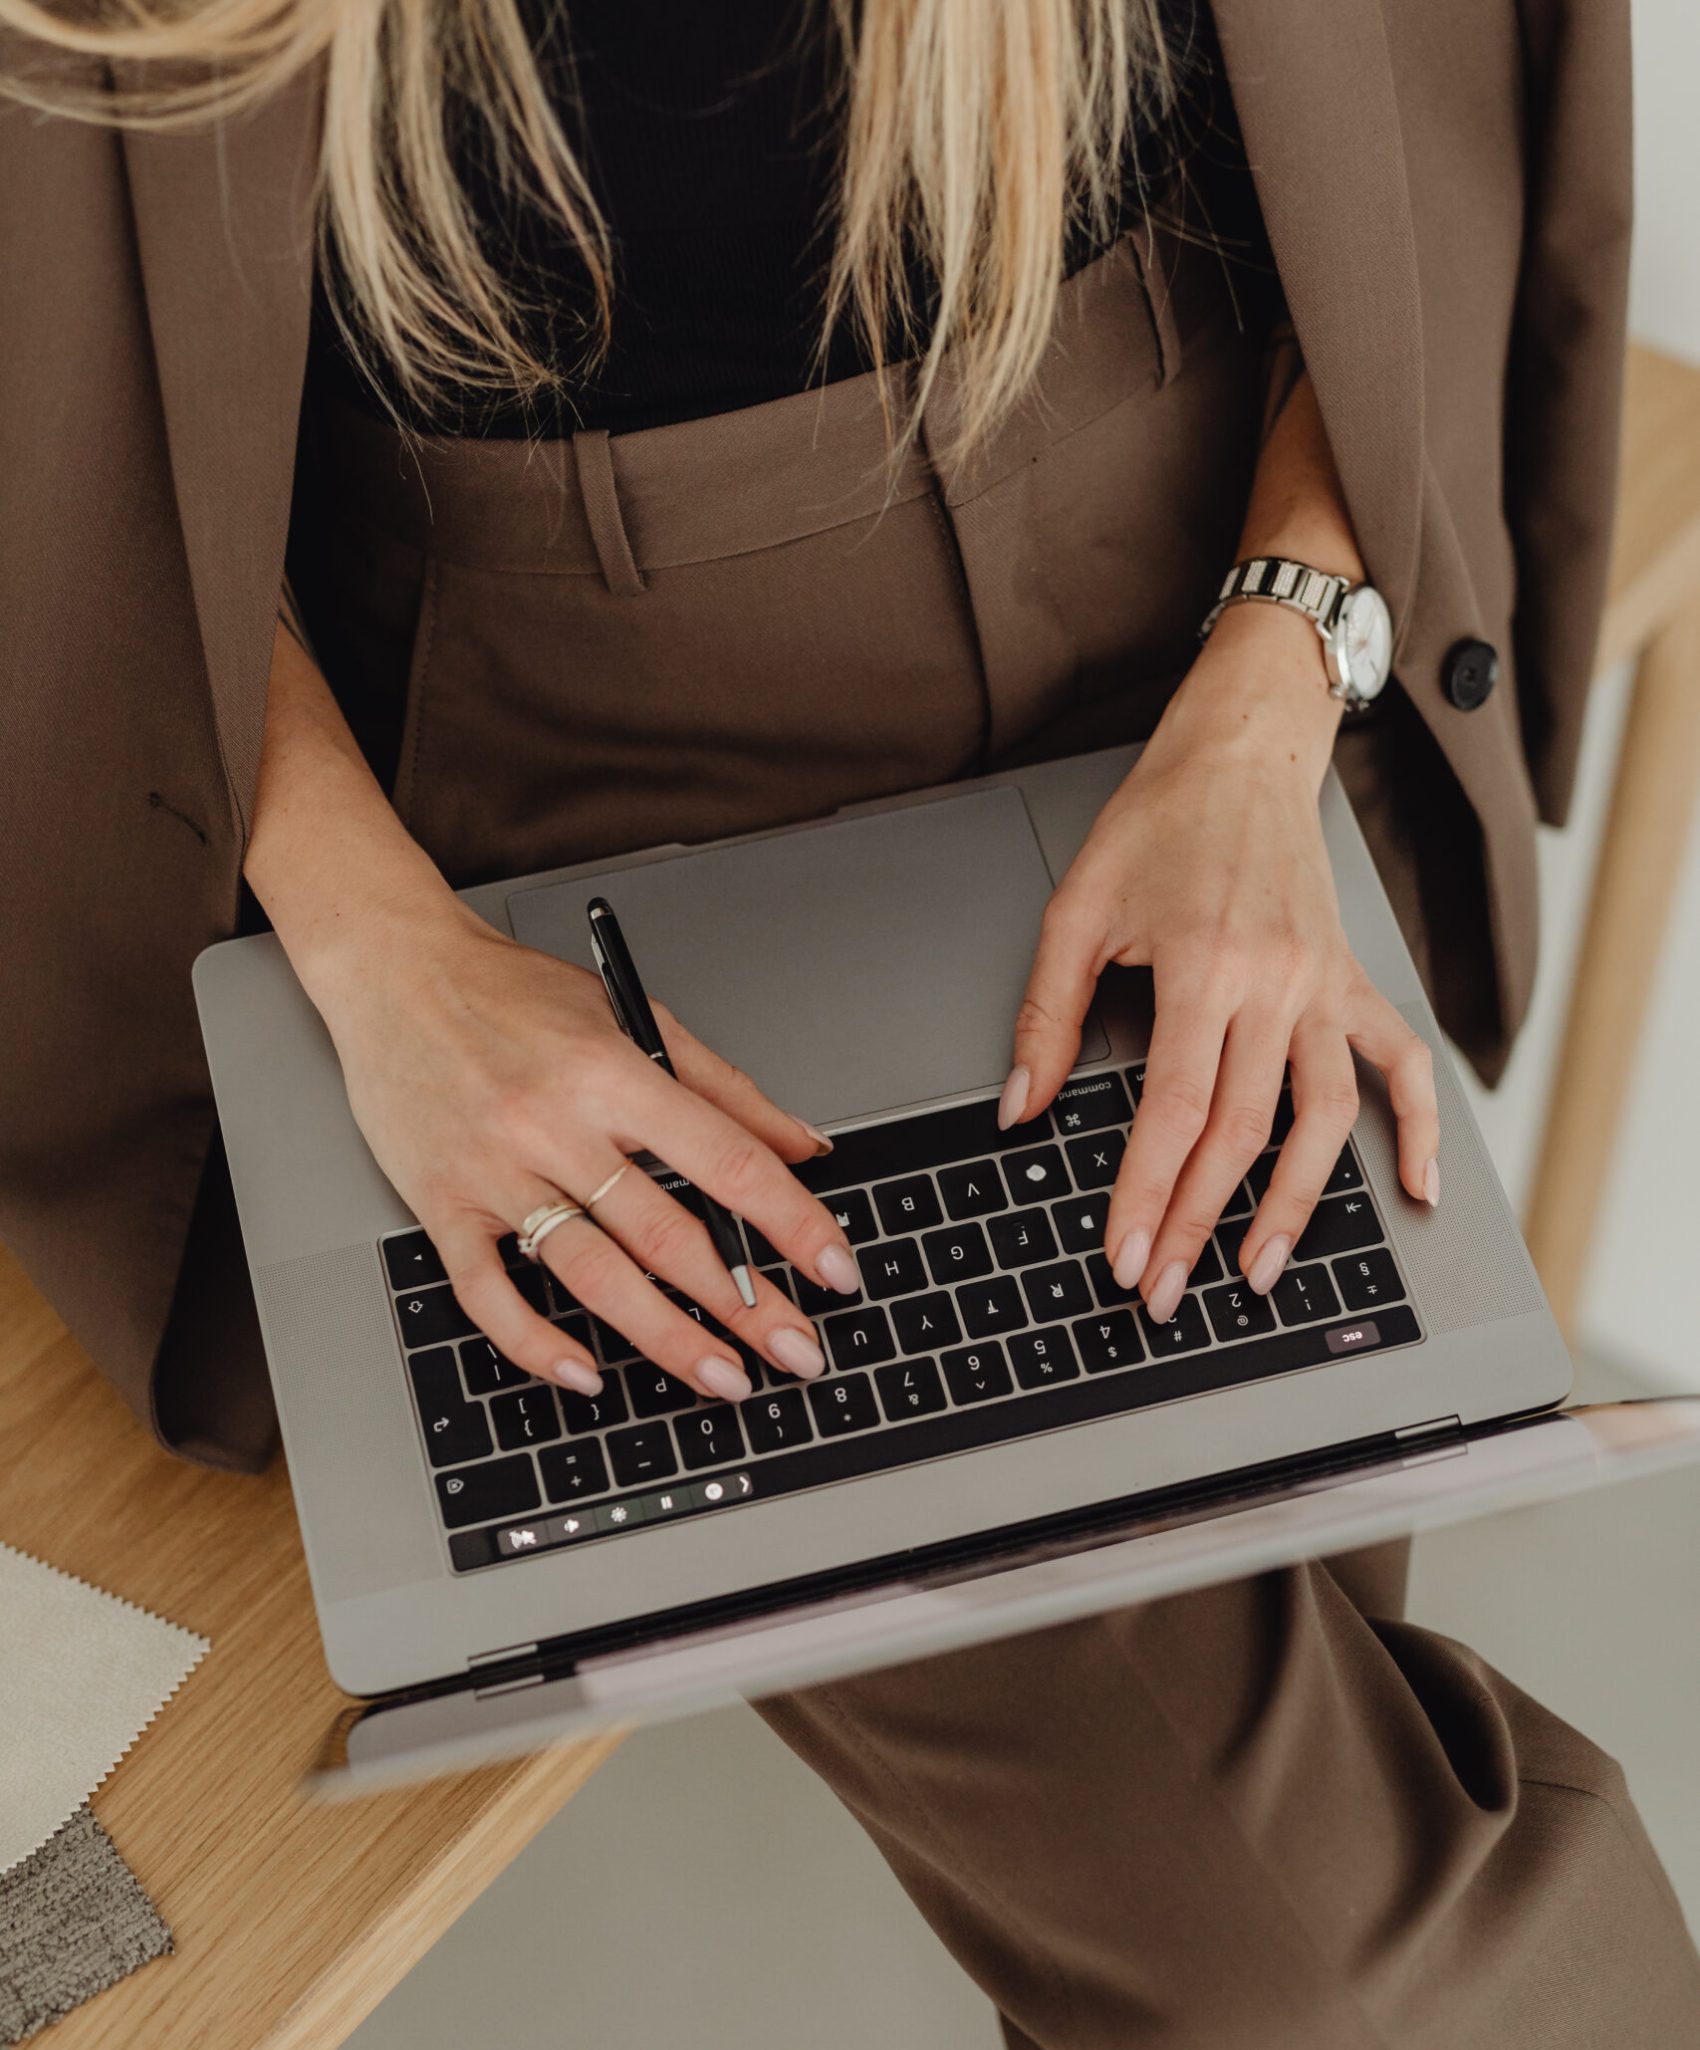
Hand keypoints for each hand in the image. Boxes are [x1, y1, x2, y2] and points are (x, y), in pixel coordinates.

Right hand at [312, 896, 860, 1399]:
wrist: (394, 972)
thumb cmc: (511, 991)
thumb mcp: (631, 1015)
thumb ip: (722, 1086)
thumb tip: (803, 1144)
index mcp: (612, 1073)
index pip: (725, 1160)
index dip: (790, 1221)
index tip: (835, 1267)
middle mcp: (555, 1125)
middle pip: (667, 1235)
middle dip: (745, 1305)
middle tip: (798, 1351)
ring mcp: (495, 1171)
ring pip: (593, 1275)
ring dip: (666, 1339)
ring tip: (723, 1377)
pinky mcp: (441, 1204)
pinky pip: (488, 1291)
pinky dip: (536, 1342)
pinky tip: (586, 1374)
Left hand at [1000, 604, 1439, 1321]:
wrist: (1241, 751)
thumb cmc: (1157, 821)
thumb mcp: (1077, 908)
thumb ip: (1047, 1016)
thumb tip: (1018, 1110)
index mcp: (1203, 963)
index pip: (1176, 1109)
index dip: (1148, 1193)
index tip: (1126, 1255)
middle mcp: (1276, 981)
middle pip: (1245, 1131)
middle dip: (1200, 1221)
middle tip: (1166, 1290)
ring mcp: (1325, 983)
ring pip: (1327, 1116)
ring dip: (1298, 1204)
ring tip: (1261, 1272)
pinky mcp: (1352, 978)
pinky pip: (1400, 1061)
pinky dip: (1421, 1127)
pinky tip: (1415, 1189)